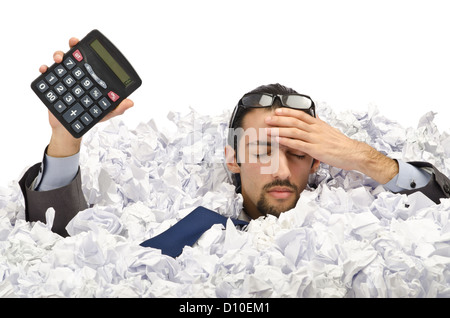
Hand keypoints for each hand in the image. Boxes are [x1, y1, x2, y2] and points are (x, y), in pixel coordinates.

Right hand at [39, 38, 133, 156]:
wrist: (69, 129)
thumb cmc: (88, 118)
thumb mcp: (105, 113)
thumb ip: (117, 108)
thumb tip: (130, 103)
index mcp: (91, 78)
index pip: (91, 61)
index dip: (90, 50)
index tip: (89, 44)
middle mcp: (77, 75)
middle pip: (75, 55)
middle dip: (73, 45)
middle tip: (73, 44)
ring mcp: (64, 79)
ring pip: (60, 61)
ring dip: (59, 55)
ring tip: (59, 59)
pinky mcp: (53, 86)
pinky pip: (48, 74)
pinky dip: (45, 69)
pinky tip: (46, 70)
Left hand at [265, 107, 398, 183]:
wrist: (353, 153)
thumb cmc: (341, 144)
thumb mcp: (330, 130)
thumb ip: (320, 124)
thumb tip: (314, 117)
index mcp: (318, 124)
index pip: (300, 114)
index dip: (287, 112)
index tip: (277, 110)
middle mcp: (315, 129)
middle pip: (294, 121)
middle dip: (278, 119)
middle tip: (266, 119)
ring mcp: (315, 139)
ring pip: (293, 131)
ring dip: (278, 130)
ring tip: (267, 130)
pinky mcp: (315, 149)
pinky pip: (298, 144)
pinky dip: (286, 141)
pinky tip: (278, 141)